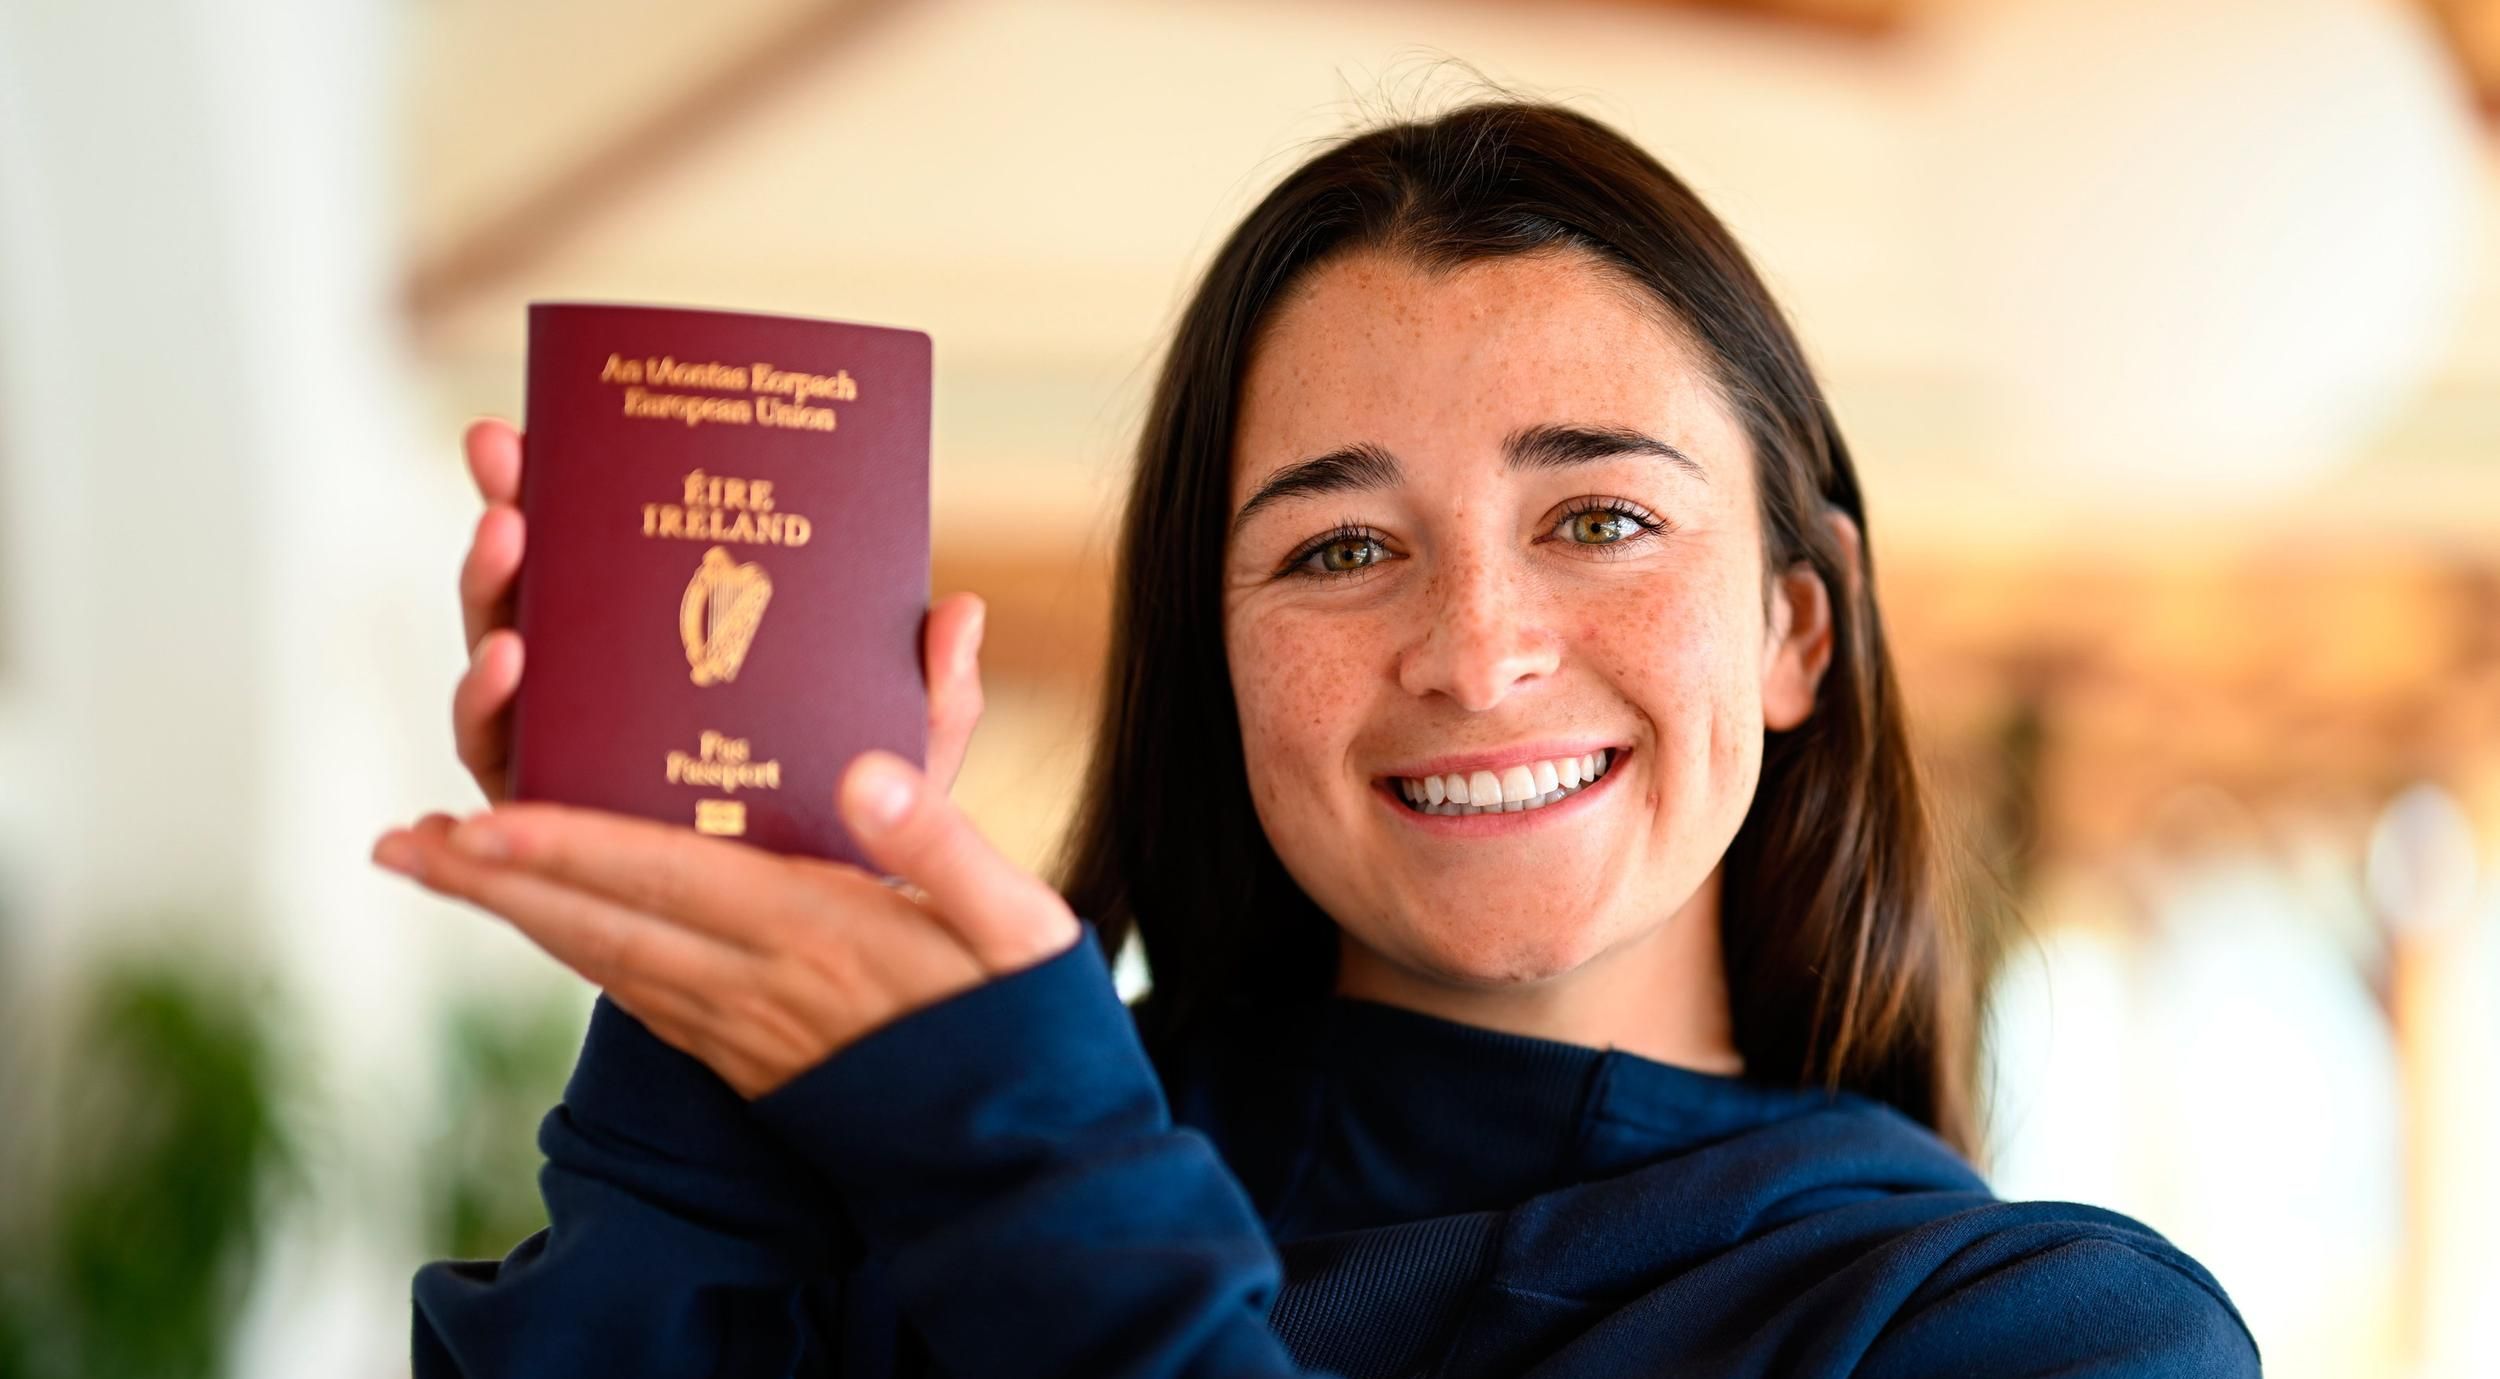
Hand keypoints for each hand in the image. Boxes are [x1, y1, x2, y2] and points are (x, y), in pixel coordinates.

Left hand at [372, 750, 1082, 1097]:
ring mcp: (745, 1033)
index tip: (477, 817)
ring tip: (437, 867)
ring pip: (601, 963)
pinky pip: (636, 994)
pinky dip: (573, 951)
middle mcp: (759, 989)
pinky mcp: (747, 1059)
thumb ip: (941, 837)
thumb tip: (865, 767)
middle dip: (492, 881)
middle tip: (399, 841)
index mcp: (819, 935)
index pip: (664, 879)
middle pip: (596, 925)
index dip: (565, 847)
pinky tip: (545, 929)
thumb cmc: (1029, 1028)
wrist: (1026, 1168)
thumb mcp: (1017, 920)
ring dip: (512, 914)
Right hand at [450, 417, 987, 802]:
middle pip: (544, 584)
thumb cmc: (856, 833)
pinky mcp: (548, 812)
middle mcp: (606, 683)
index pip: (621, 551)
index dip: (577, 483)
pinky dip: (489, 707)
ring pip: (503, 657)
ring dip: (492, 598)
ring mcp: (567, 745)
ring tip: (510, 545)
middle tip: (508, 463)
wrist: (824, 958)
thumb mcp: (905, 757)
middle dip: (511, 511)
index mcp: (680, 645)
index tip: (552, 417)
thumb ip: (934, 695)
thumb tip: (961, 612)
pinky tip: (507, 668)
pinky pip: (502, 756)